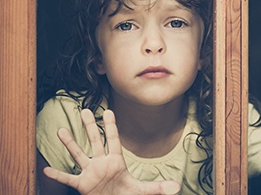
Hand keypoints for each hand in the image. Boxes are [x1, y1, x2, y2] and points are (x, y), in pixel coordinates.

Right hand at [43, 109, 180, 194]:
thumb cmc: (125, 194)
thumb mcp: (143, 191)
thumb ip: (159, 188)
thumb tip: (178, 188)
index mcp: (116, 161)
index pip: (113, 139)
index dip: (110, 126)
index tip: (107, 110)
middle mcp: (101, 163)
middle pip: (94, 141)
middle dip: (89, 126)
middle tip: (83, 110)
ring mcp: (90, 173)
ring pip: (79, 154)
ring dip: (70, 144)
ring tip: (61, 130)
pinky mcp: (82, 185)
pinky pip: (68, 179)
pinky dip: (58, 175)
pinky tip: (47, 169)